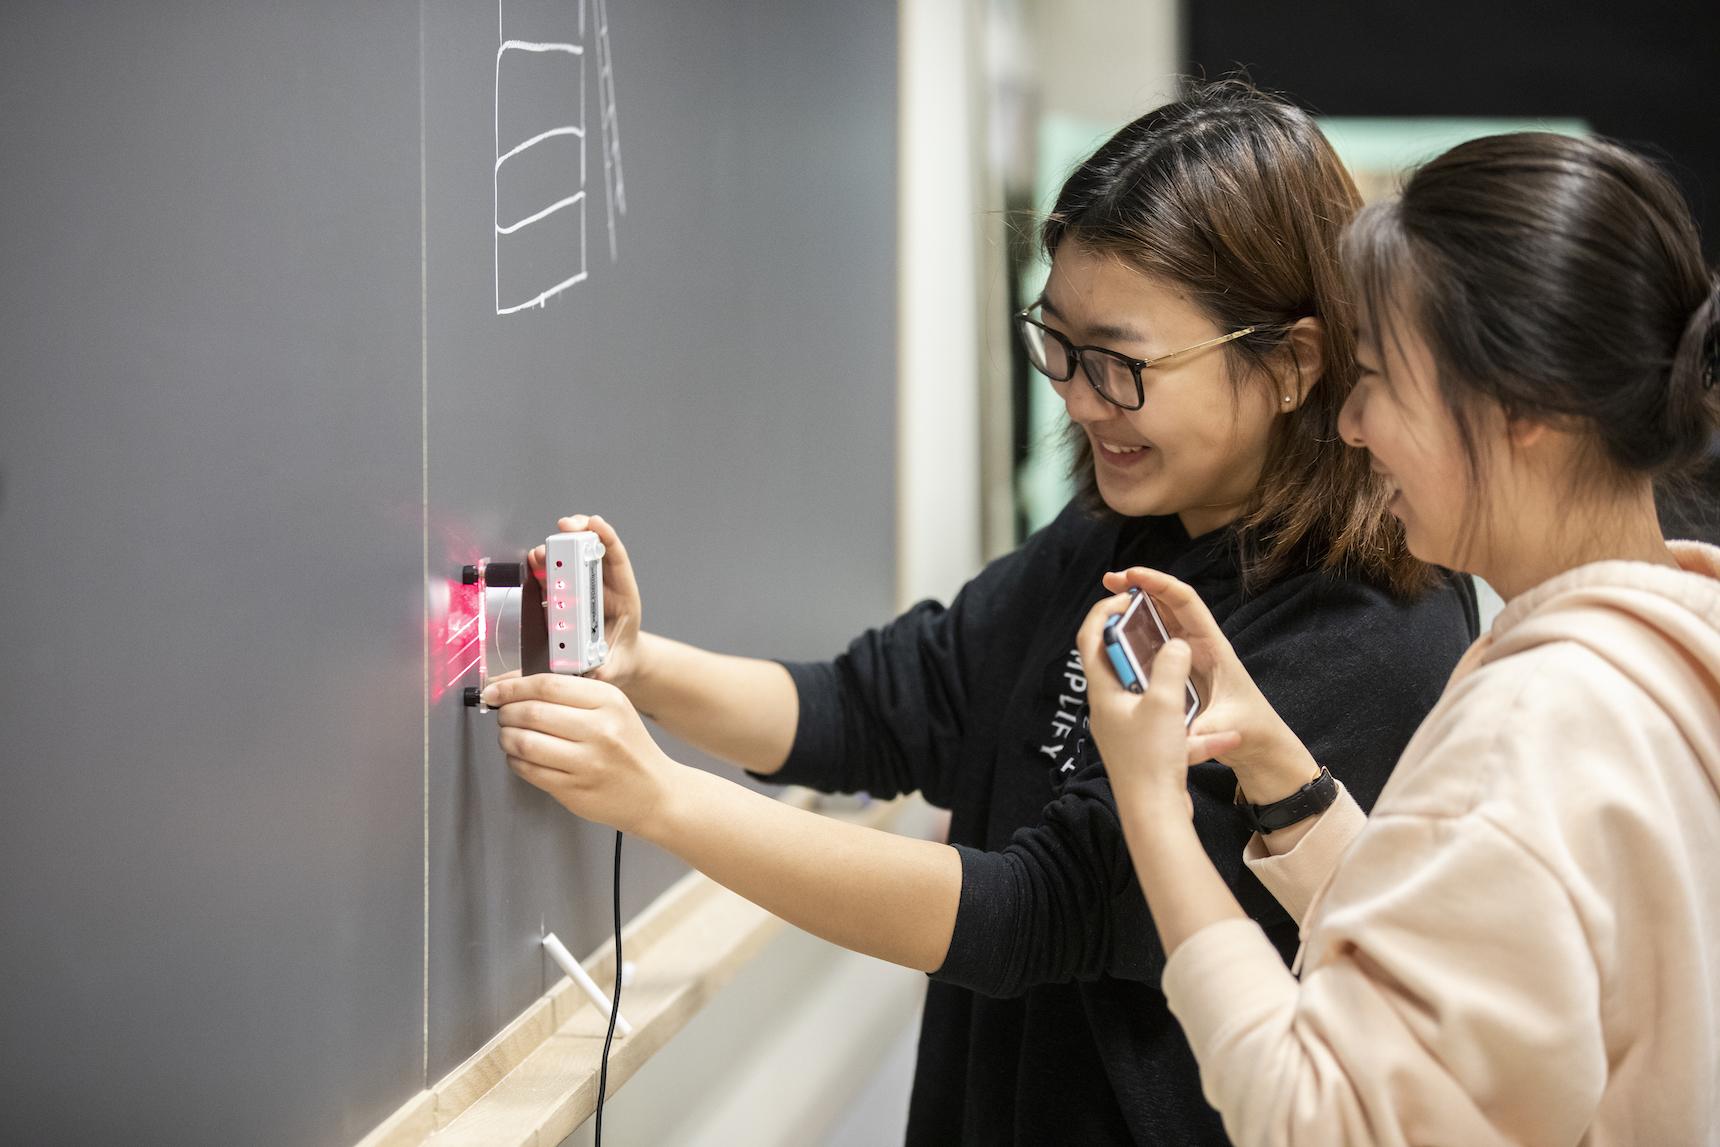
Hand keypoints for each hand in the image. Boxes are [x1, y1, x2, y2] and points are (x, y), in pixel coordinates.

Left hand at [482, 673, 682, 835]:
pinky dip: (515, 761)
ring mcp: (587, 763)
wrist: (653, 792)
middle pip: (531, 712)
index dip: (512, 686)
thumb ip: (571, 695)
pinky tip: (521, 756)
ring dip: (505, 737)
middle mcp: (599, 730)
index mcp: (608, 701)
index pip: (547, 685)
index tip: (494, 690)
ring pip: (524, 743)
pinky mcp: (574, 790)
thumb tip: (514, 686)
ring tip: (509, 735)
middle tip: (502, 713)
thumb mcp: (613, 709)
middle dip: (506, 712)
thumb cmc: (627, 748)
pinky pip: (528, 770)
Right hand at [527, 513, 646, 689]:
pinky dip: (539, 569)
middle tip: (562, 532)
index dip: (605, 537)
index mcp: (622, 595)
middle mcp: (599, 587)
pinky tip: (532, 565)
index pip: (615, 558)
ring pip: (564, 562)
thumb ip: (603, 668)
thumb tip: (590, 670)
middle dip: (574, 537)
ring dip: (551, 553)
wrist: (614, 663)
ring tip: (540, 555)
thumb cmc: (618, 657)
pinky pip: (549, 579)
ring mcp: (578, 590)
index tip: (593, 523)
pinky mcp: (560, 598)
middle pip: (587, 552)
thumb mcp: (615, 665)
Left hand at [1078, 594, 1239, 812]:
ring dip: (1171, 684)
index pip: (1092, 638)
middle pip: (1117, 662)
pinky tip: (1219, 739)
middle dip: (1140, 642)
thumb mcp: (1164, 705)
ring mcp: (1123, 729)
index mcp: (1103, 692)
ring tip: (1194, 678)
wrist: (1153, 816)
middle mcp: (1107, 708)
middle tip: (1162, 625)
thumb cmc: (1151, 760)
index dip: (1107, 612)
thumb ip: (1169, 667)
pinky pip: (1165, 725)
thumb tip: (1176, 644)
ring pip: (1146, 693)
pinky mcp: (1142, 748)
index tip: (1130, 597)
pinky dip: (1189, 726)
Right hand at [1097, 568, 1320, 802]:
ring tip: (1107, 602)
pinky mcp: (1180, 669)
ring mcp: (1189, 655)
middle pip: (1168, 604)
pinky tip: (1116, 636)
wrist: (1260, 742)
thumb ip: (1202, 728)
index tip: (1132, 575)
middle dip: (1140, 587)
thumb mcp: (1226, 727)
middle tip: (1110, 581)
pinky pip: (1155, 643)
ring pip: (1159, 621)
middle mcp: (1200, 644)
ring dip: (1134, 608)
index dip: (1159, 584)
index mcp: (1214, 647)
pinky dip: (1135, 633)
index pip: (1185, 603)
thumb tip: (1174, 730)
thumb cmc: (1250, 728)